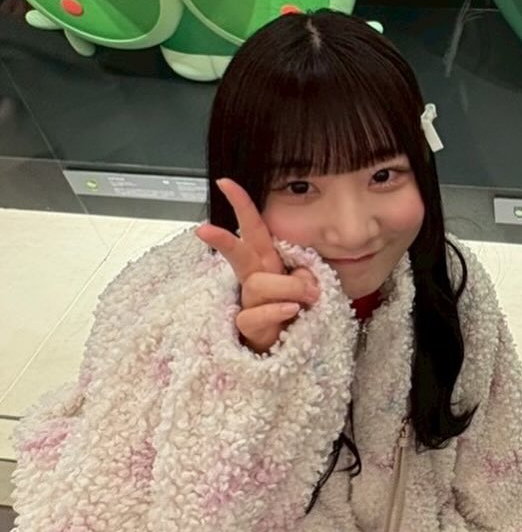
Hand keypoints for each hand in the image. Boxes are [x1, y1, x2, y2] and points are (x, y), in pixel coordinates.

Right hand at [196, 179, 319, 354]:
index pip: (254, 228)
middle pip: (239, 254)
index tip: (226, 182)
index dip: (241, 204)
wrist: (287, 350)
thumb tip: (305, 280)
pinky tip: (290, 310)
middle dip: (223, 240)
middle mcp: (255, 279)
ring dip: (288, 288)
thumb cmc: (295, 311)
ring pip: (258, 284)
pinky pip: (255, 315)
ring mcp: (249, 303)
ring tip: (307, 299)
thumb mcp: (307, 288)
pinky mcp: (248, 329)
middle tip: (204, 230)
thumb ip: (306, 276)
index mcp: (267, 262)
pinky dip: (275, 310)